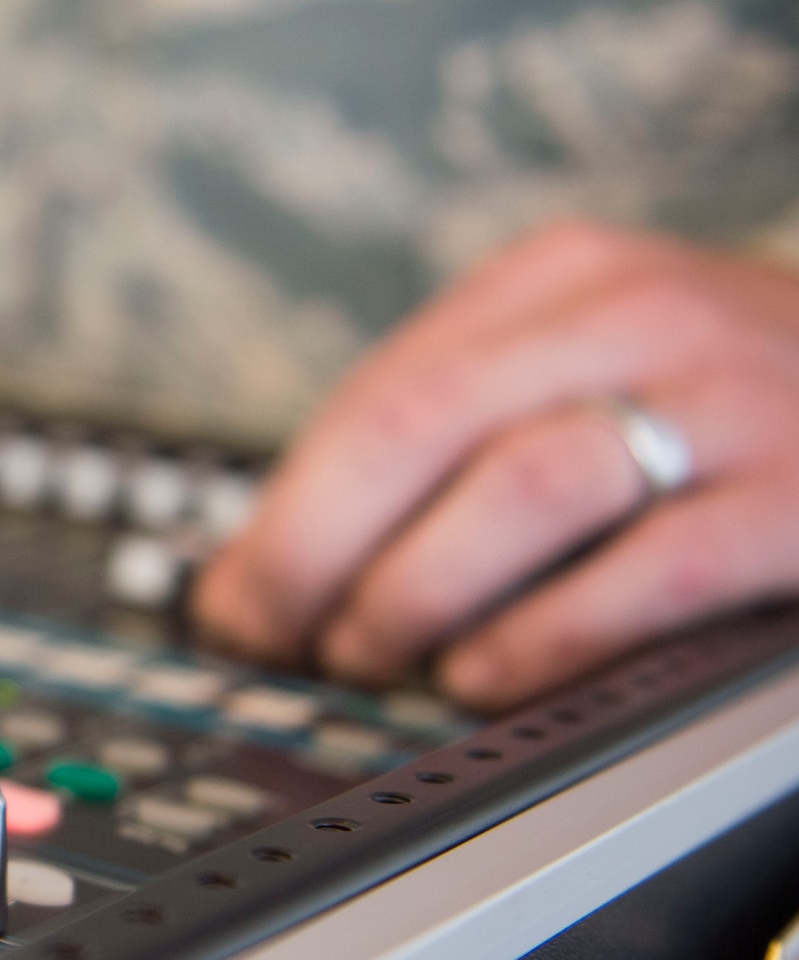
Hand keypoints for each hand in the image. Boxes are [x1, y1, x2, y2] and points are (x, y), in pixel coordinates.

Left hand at [194, 220, 798, 711]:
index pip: (380, 396)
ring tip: (373, 660)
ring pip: (523, 490)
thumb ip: (454, 433)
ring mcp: (728, 400)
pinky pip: (651, 571)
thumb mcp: (589, 360)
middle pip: (421, 430)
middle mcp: (637, 316)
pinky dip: (548, 635)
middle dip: (318, 553)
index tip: (231, 599)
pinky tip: (489, 680)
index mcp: (559, 280)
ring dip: (418, 594)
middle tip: (278, 639)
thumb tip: (276, 559)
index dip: (284, 515)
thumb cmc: (723, 392)